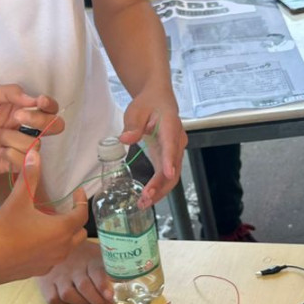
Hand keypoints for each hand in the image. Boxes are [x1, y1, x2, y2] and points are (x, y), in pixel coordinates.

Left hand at [0, 85, 63, 174]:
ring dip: (15, 138)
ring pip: (36, 144)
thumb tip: (33, 99)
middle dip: (41, 122)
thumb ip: (10, 92)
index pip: (47, 108)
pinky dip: (13, 155)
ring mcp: (17, 147)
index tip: (39, 102)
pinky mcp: (10, 164)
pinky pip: (25, 162)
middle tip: (18, 117)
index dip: (50, 105)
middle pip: (53, 127)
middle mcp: (22, 128)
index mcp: (19, 109)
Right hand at [0, 145, 88, 286]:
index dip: (82, 201)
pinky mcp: (38, 271)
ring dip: (65, 233)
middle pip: (79, 233)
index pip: (82, 215)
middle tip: (65, 205)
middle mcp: (61, 249)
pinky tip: (36, 237)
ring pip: (67, 247)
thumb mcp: (17, 201)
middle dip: (76, 218)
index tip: (77, 191)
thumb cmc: (0, 230)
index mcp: (61, 230)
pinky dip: (52, 246)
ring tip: (50, 219)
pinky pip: (53, 257)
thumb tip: (35, 153)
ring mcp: (50, 263)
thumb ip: (29, 177)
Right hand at [37, 240, 114, 303]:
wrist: (55, 245)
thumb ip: (110, 267)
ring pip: (68, 295)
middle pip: (84, 287)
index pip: (96, 272)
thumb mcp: (98, 254)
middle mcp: (73, 267)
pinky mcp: (46, 283)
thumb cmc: (83, 254)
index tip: (110, 296)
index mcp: (88, 258)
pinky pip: (53, 299)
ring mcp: (58, 276)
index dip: (103, 286)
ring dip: (81, 303)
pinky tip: (70, 302)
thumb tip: (125, 280)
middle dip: (97, 300)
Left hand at [120, 90, 185, 205]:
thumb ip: (132, 125)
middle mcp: (177, 141)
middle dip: (161, 185)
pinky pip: (167, 176)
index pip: (171, 145)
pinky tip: (147, 198)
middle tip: (145, 198)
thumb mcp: (136, 110)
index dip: (169, 160)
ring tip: (143, 203)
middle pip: (174, 167)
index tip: (167, 173)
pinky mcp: (169, 158)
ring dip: (160, 191)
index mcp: (171, 126)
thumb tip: (125, 139)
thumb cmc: (148, 104)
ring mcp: (175, 151)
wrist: (158, 100)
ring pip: (172, 176)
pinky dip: (158, 188)